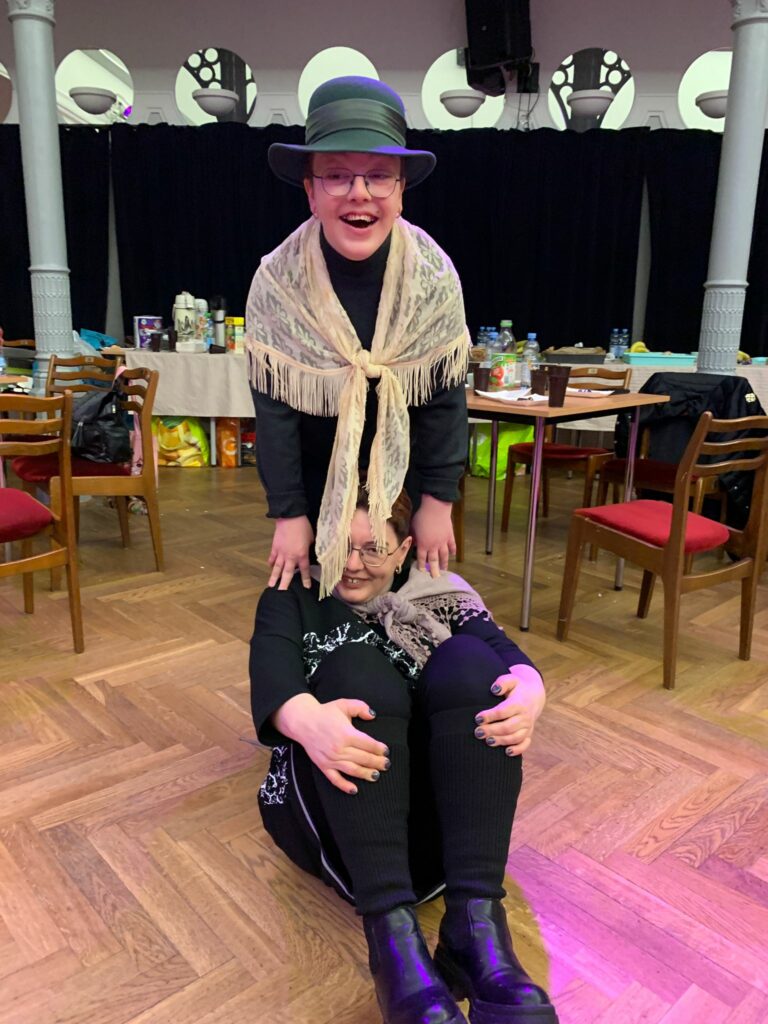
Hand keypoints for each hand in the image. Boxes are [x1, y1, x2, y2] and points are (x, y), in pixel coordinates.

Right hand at [268, 516, 313, 589]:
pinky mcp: (275, 547)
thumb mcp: (312, 538)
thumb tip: (310, 552)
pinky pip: (272, 557)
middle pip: (288, 573)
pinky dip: (270, 563)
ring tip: (271, 585)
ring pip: (277, 568)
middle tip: (282, 592)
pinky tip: (269, 567)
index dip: (305, 579)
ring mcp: (281, 553)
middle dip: (285, 583)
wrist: (291, 517)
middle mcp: (291, 557)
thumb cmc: (304, 527)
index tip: (306, 587)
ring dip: (274, 577)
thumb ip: (310, 548)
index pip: (304, 570)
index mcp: (302, 555)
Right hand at [275, 694, 390, 794]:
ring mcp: (331, 758)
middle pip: (363, 758)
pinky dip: (345, 786)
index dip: (379, 749)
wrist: (302, 721)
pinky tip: (354, 789)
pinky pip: (335, 779)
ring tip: (376, 776)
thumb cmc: (324, 712)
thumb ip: (360, 707)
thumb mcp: (344, 704)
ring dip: (366, 774)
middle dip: (377, 762)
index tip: (386, 751)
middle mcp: (339, 748)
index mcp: (346, 733)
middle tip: (386, 765)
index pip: (368, 744)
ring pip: (352, 769)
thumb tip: (372, 716)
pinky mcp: (323, 765)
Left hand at [411, 494, 455, 577]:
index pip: (422, 558)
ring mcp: (443, 541)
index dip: (422, 566)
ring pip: (444, 555)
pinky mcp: (450, 535)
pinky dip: (453, 550)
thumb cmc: (421, 516)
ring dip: (444, 563)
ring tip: (444, 570)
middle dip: (434, 570)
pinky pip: (452, 545)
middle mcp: (433, 546)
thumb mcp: (413, 527)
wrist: (435, 508)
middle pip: (434, 561)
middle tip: (436, 578)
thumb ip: (413, 537)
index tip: (422, 572)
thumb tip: (412, 543)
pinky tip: (453, 555)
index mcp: (423, 544)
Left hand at [474, 670, 545, 756]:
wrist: (533, 694)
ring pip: (515, 737)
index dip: (490, 716)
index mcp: (519, 703)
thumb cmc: (517, 686)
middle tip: (478, 732)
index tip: (477, 718)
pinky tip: (506, 752)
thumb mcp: (511, 679)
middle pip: (508, 727)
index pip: (503, 711)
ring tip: (487, 741)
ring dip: (501, 741)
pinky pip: (525, 744)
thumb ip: (502, 682)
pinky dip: (517, 750)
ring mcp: (528, 726)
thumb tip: (494, 689)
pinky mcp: (529, 733)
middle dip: (492, 731)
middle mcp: (525, 716)